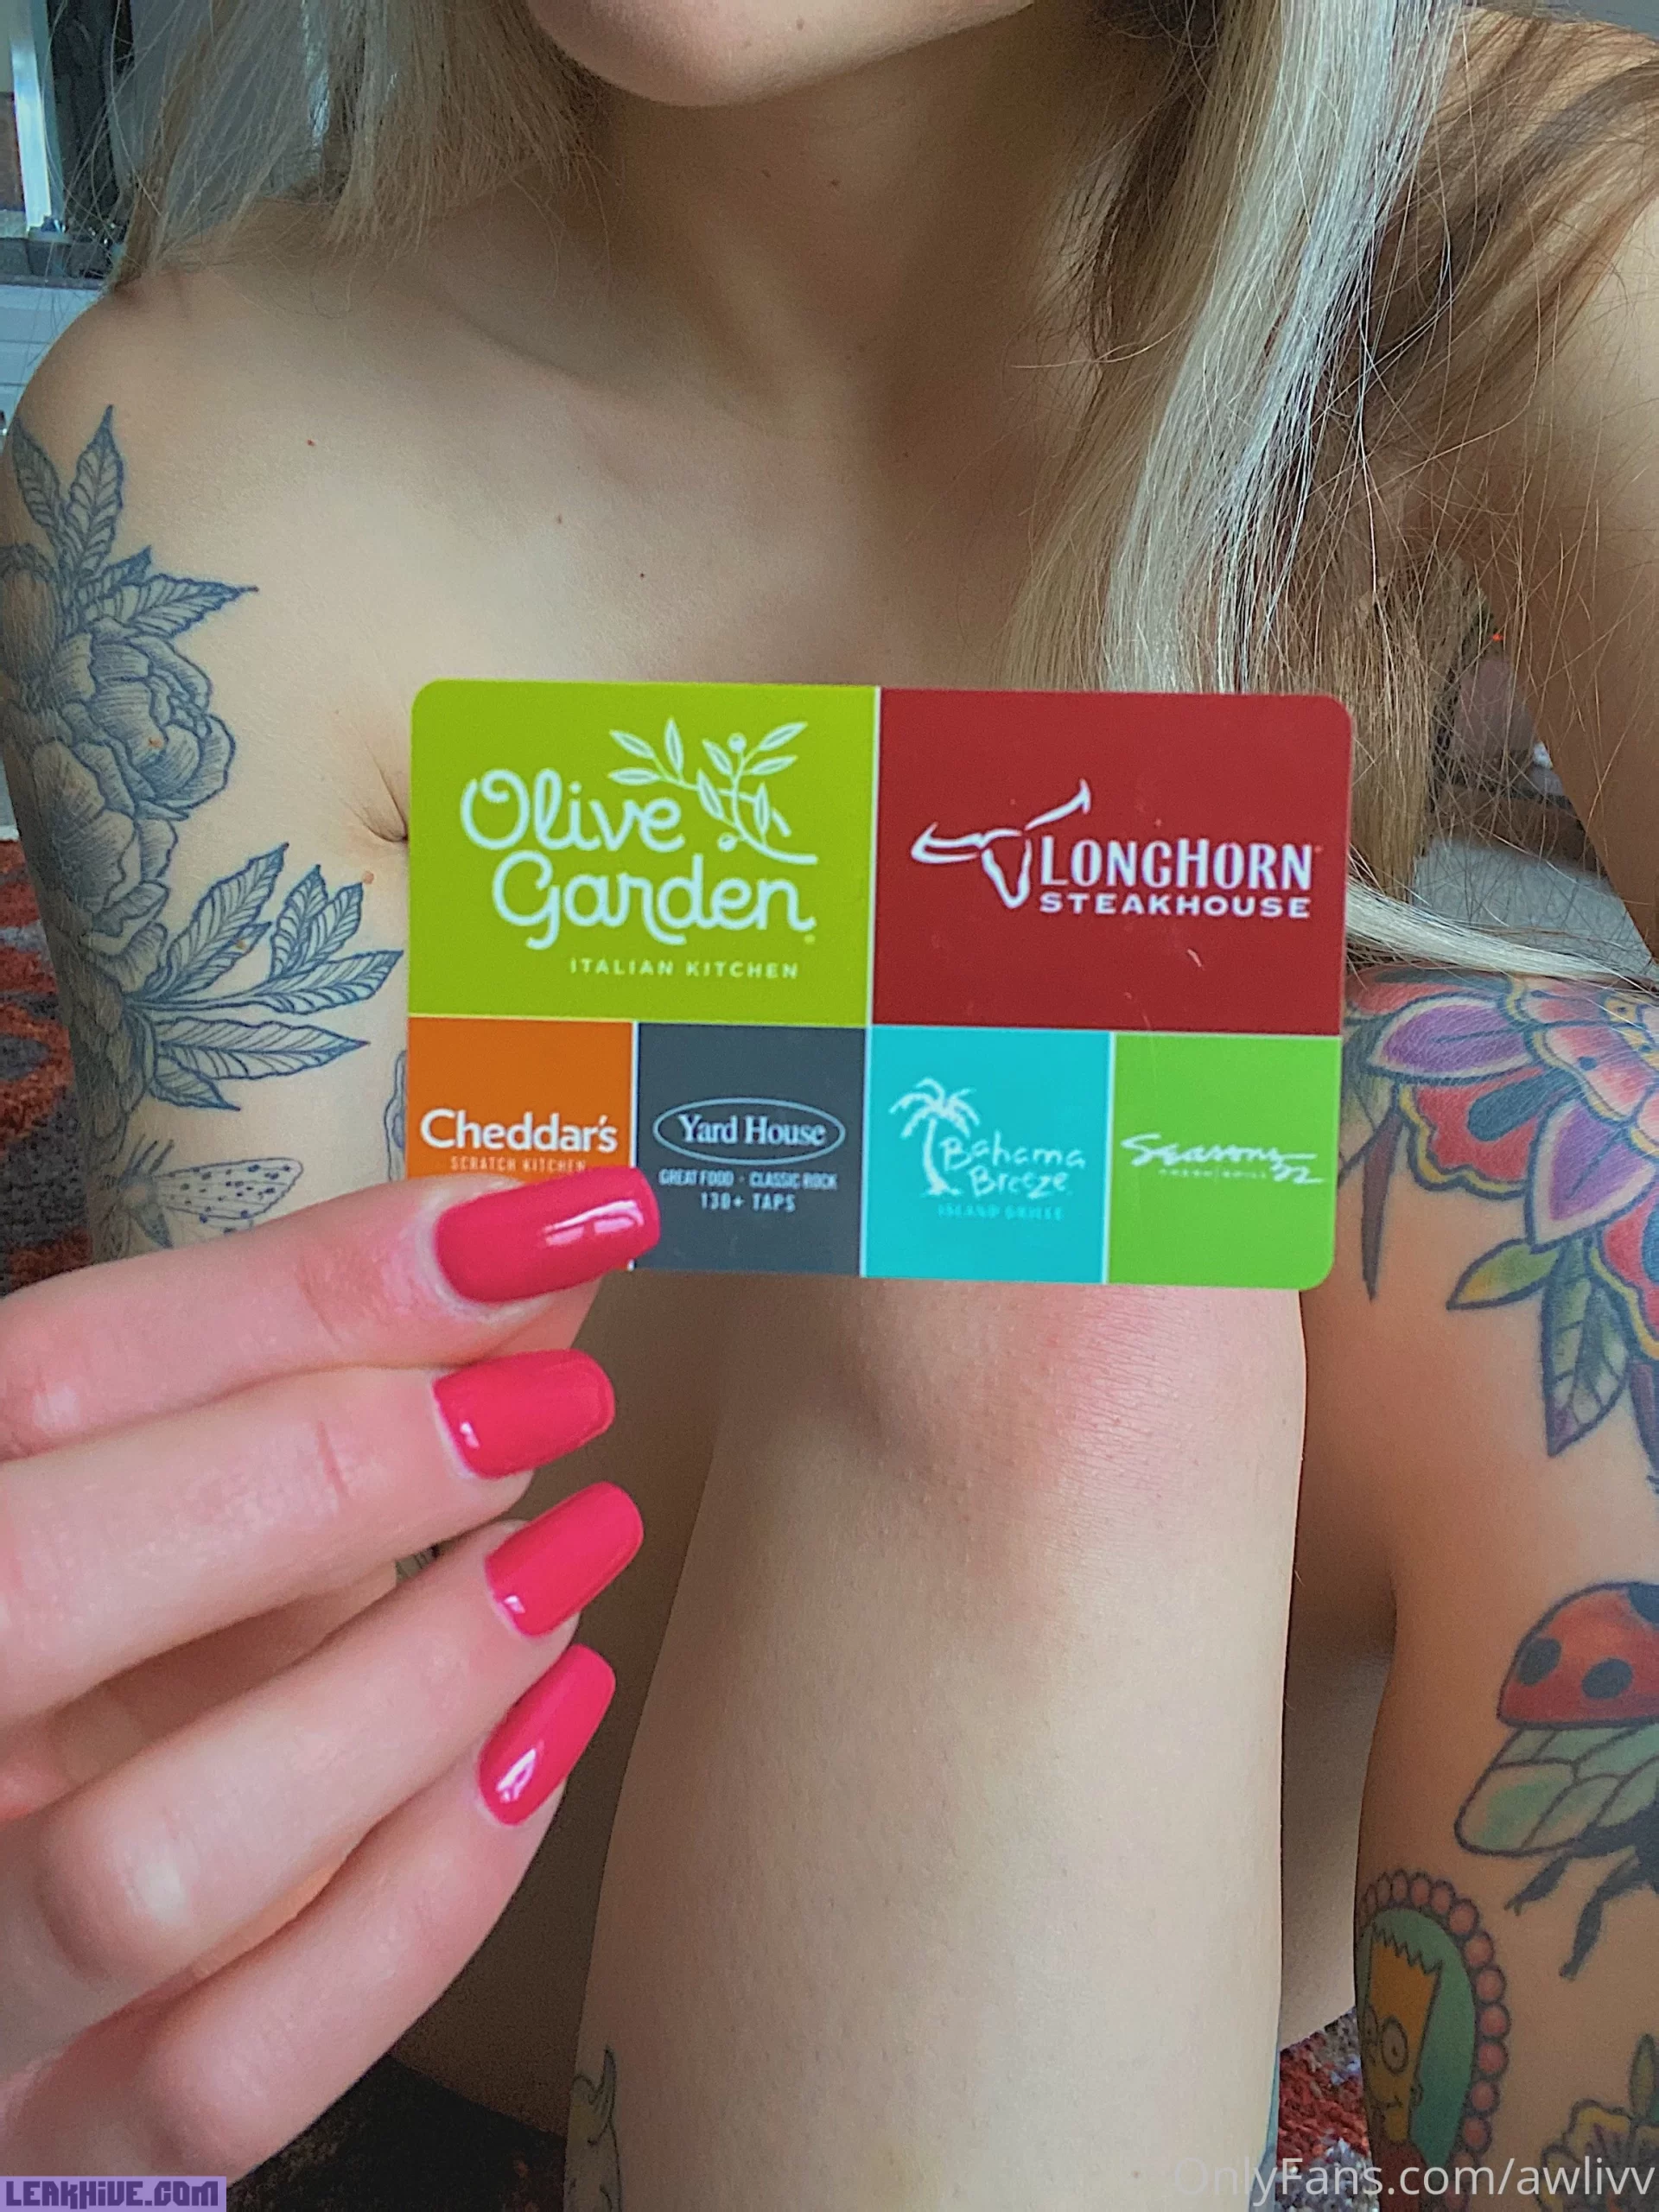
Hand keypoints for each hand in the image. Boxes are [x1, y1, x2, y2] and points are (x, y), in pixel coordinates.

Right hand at [0, 1164, 658, 2175]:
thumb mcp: (192, 1503)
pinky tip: (554, 1734)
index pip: (48, 1373)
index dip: (307, 1284)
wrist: (29, 1912)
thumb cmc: (128, 1662)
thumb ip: (328, 1388)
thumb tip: (543, 1257)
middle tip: (551, 1398)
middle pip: (41, 1588)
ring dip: (407, 1687)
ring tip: (570, 1561)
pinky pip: (242, 2071)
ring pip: (150, 1859)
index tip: (538, 1219)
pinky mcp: (65, 2138)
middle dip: (330, 1465)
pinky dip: (434, 1893)